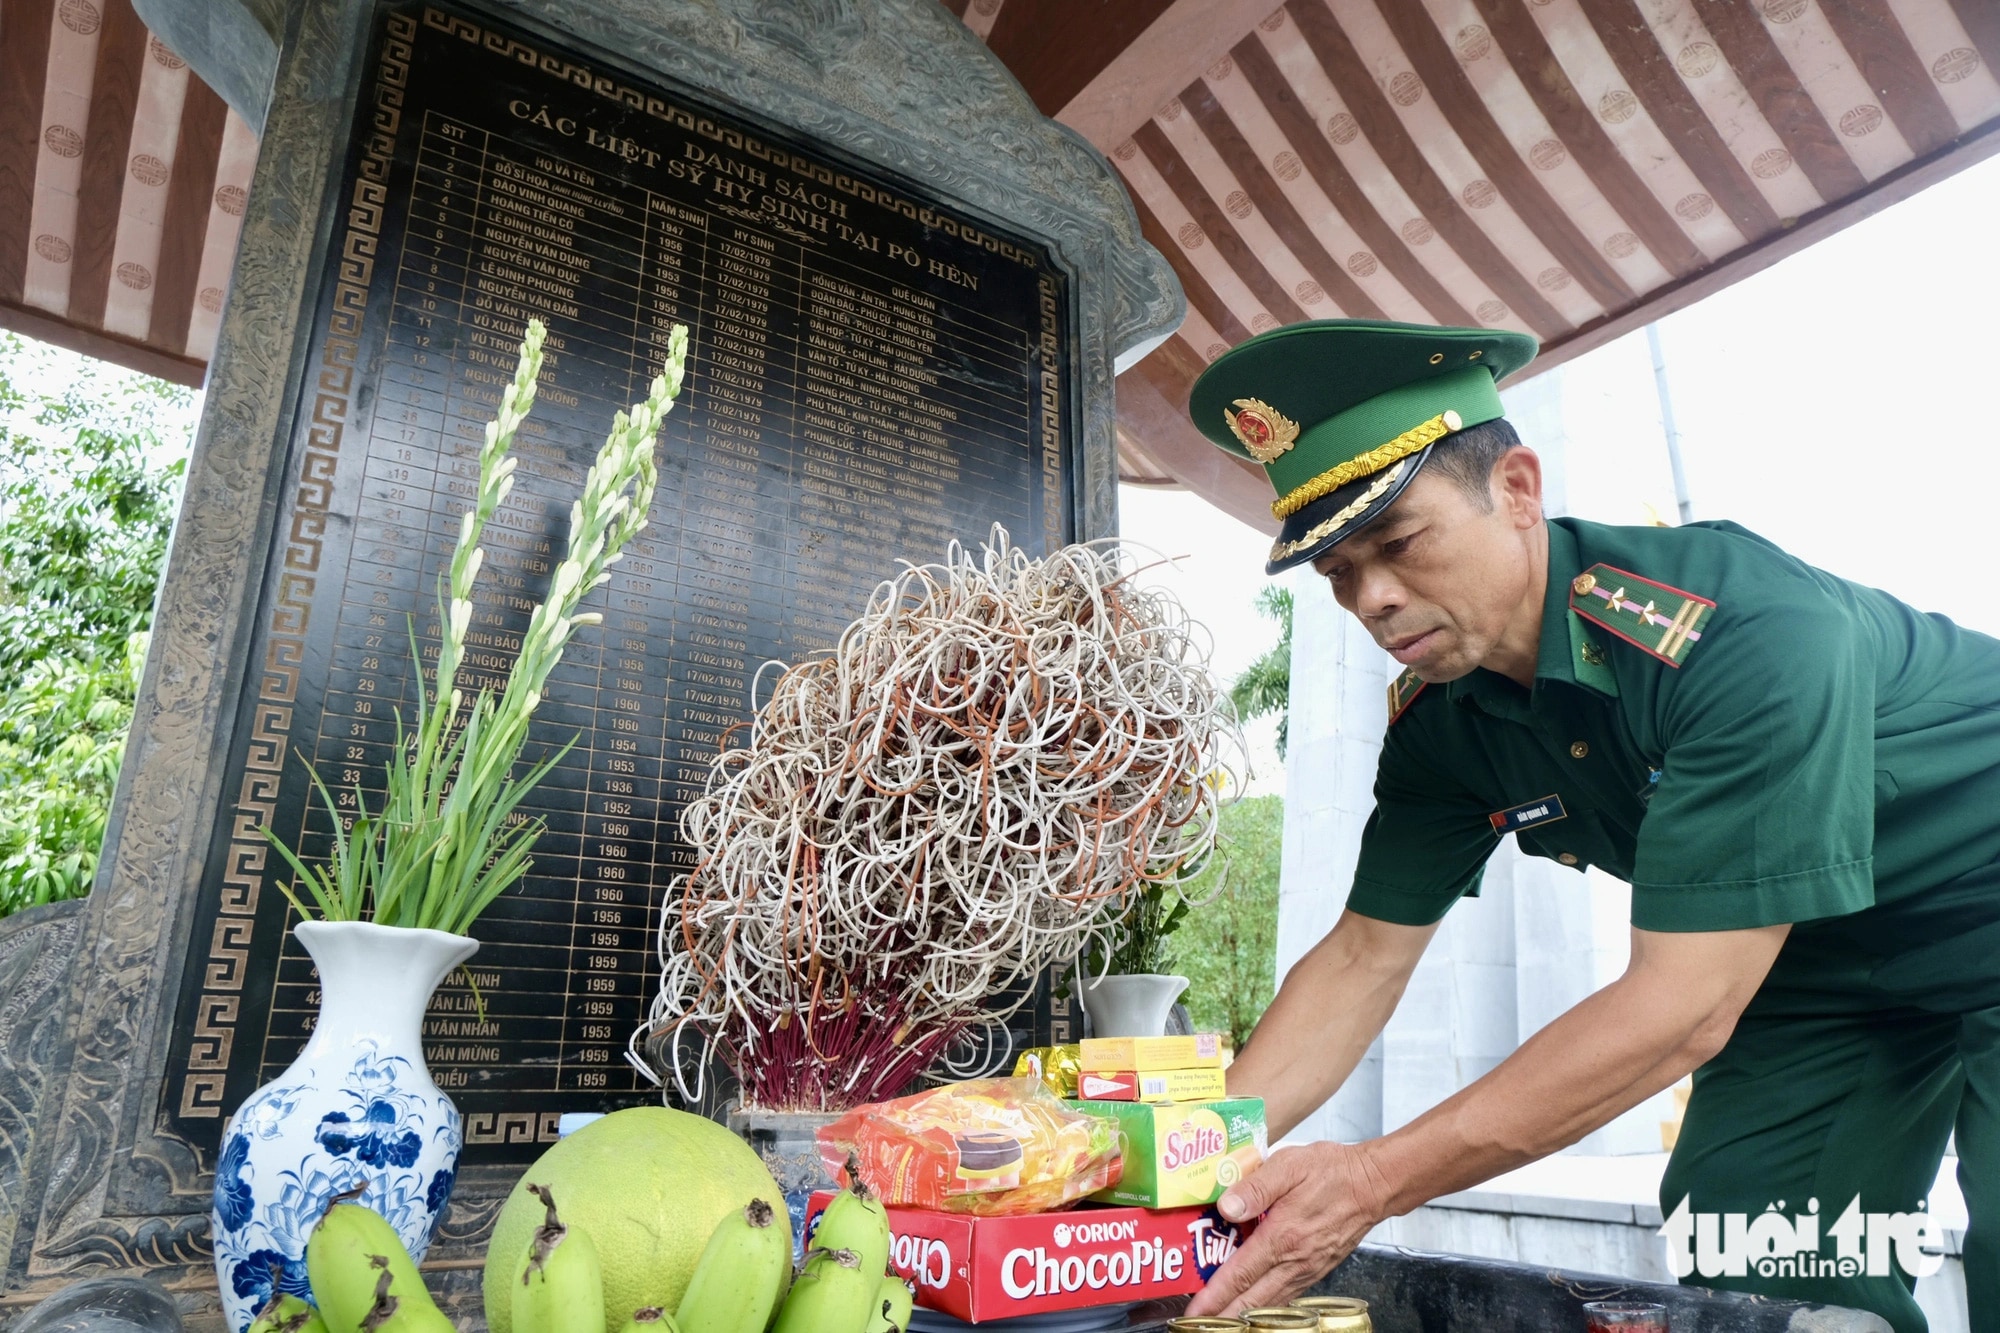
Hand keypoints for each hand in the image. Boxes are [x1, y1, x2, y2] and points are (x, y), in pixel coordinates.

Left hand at [1184, 1141, 1389, 1314]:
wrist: (1374, 1184)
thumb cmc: (1332, 1171)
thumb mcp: (1288, 1165)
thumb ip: (1255, 1187)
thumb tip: (1226, 1207)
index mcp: (1282, 1235)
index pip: (1240, 1274)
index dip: (1215, 1296)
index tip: (1195, 1312)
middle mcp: (1295, 1260)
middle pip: (1253, 1300)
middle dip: (1223, 1316)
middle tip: (1199, 1324)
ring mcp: (1308, 1269)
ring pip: (1271, 1302)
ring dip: (1244, 1314)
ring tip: (1221, 1319)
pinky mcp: (1318, 1269)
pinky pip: (1288, 1295)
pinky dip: (1267, 1306)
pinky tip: (1255, 1304)